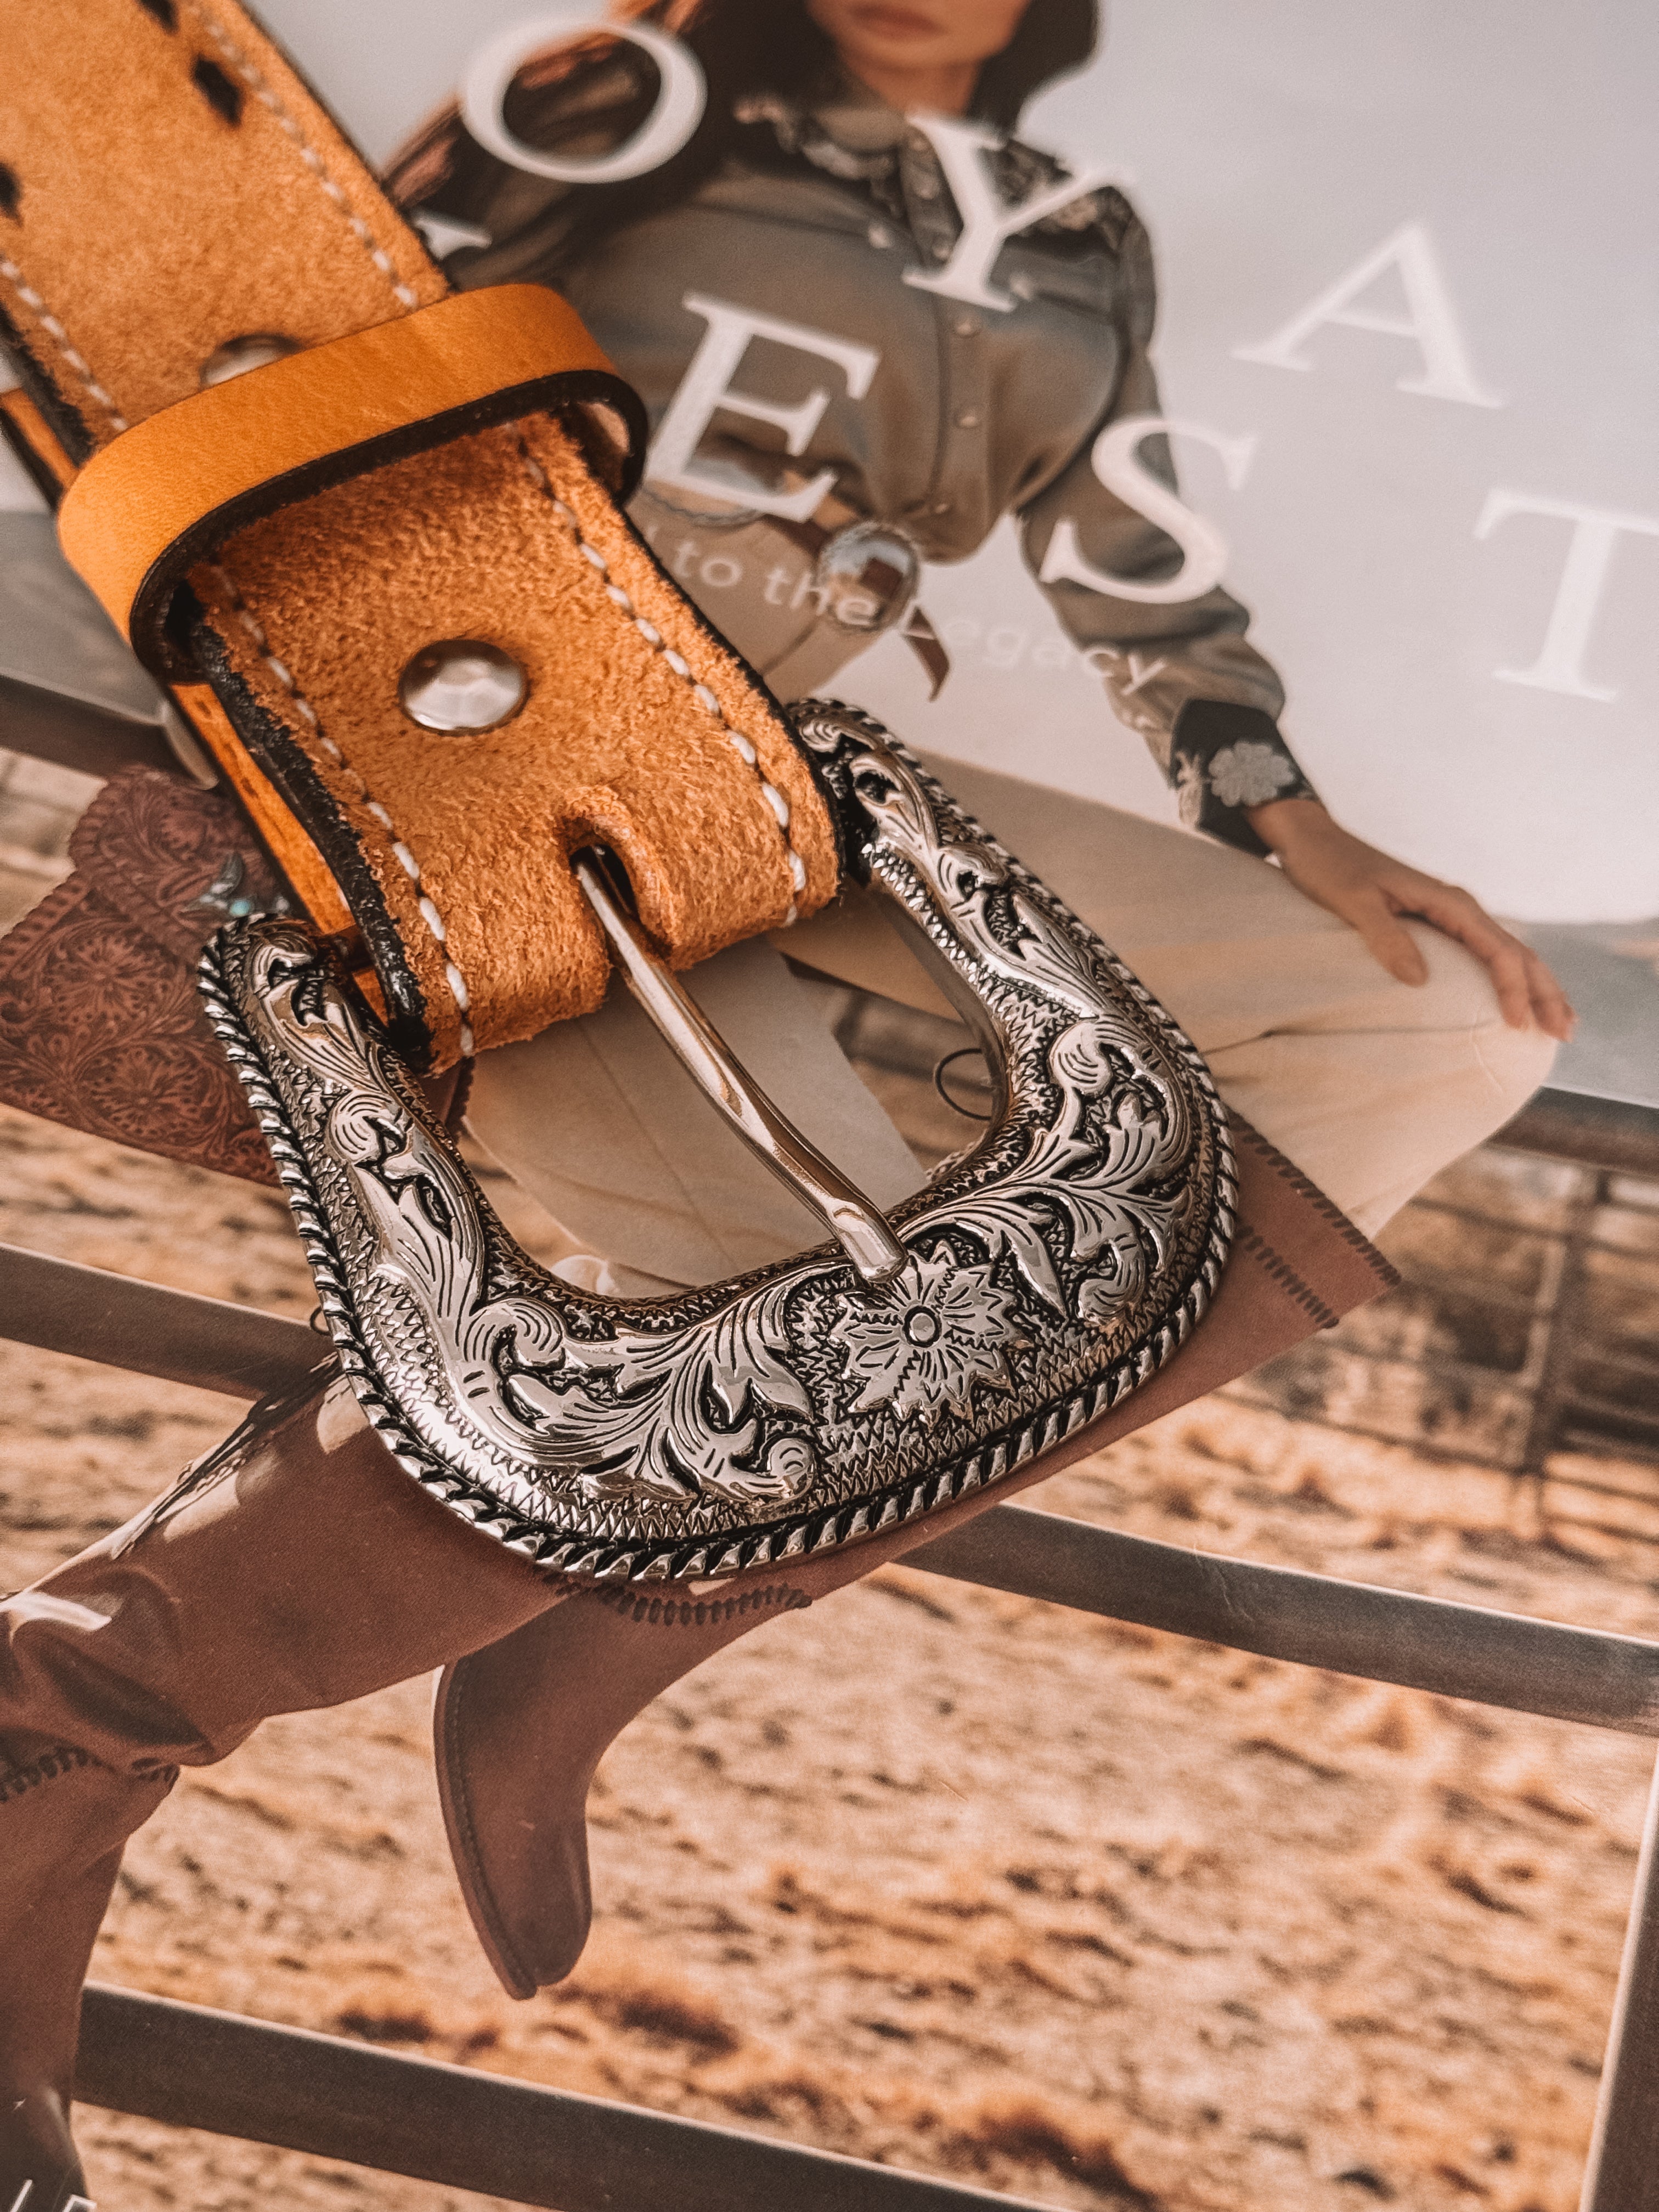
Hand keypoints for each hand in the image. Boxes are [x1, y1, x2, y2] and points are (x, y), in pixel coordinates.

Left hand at [1244, 797, 1574, 1042]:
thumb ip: (1386, 938)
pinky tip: (1516, 998)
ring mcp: (1450, 914)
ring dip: (1536, 985)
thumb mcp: (1353, 903)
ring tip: (1558, 1022)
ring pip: (1508, 952)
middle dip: (1544, 991)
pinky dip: (1509, 976)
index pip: (1498, 950)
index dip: (1514, 988)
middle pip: (1517, 952)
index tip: (1518, 1024)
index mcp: (1448, 901)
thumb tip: (1419, 980)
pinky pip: (1485, 952)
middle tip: (1562, 1034)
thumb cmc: (1328, 869)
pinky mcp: (1437, 922)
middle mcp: (1458, 906)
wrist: (1313, 842)